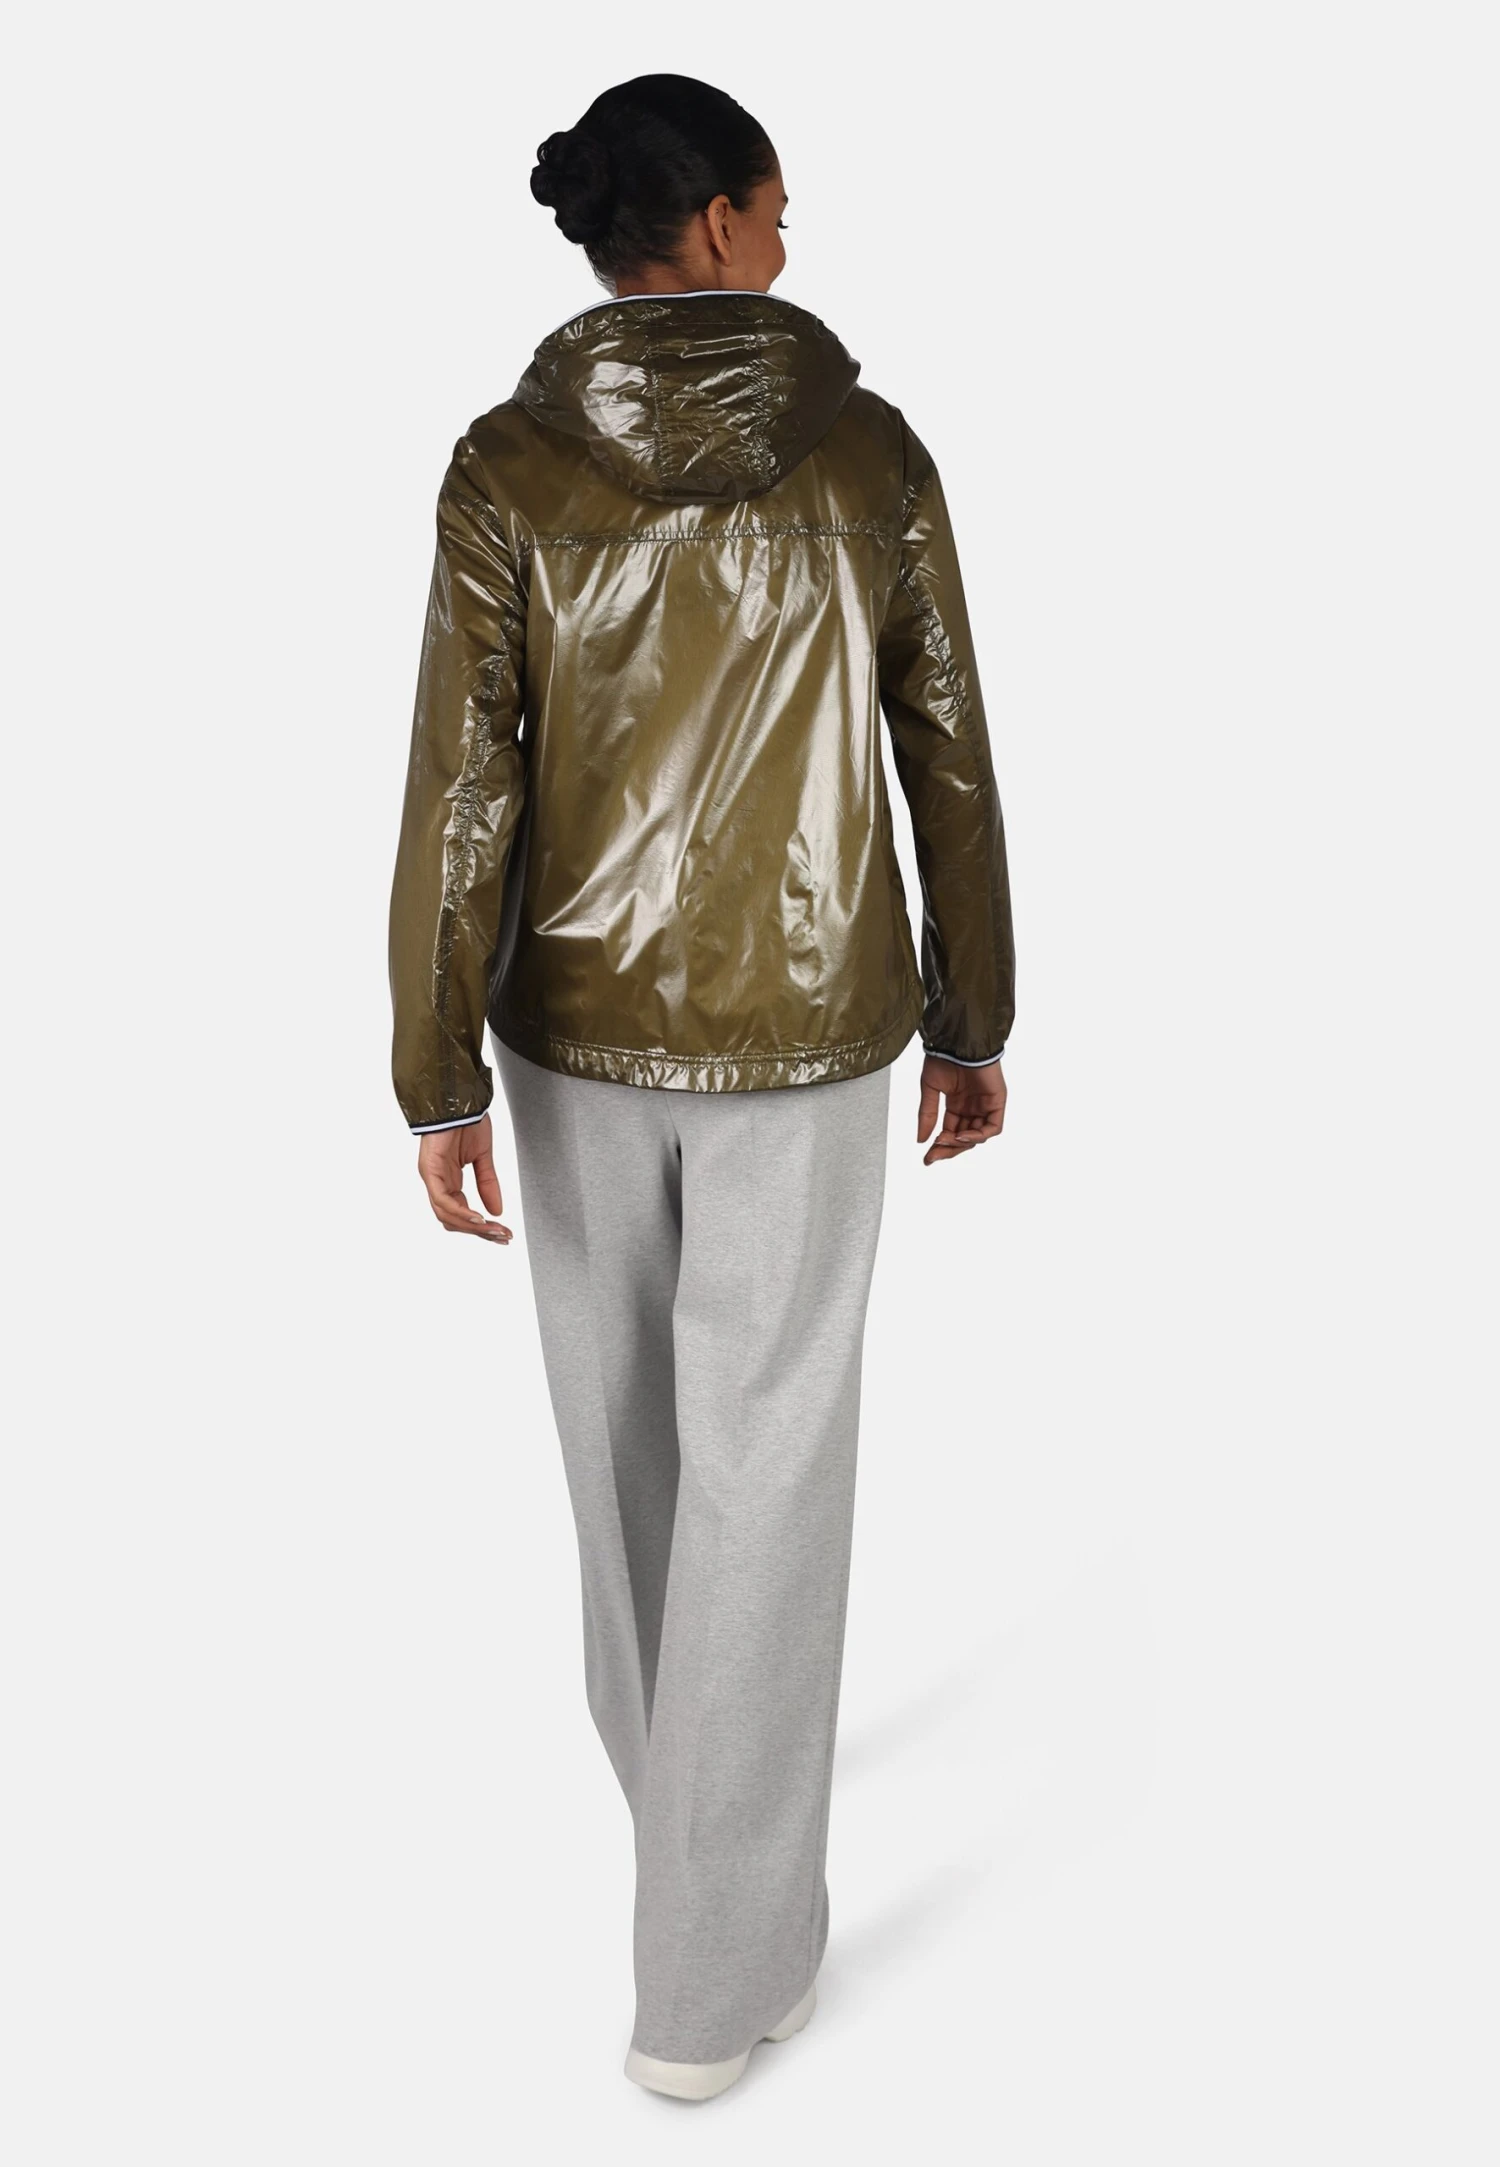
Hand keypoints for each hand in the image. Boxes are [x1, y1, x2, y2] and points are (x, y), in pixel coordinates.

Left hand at [416, 1115, 511, 1242]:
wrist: (460, 1098)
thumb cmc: (467, 1122)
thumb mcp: (483, 1158)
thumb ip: (488, 1184)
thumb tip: (496, 1211)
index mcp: (448, 1181)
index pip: (461, 1214)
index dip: (481, 1227)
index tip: (503, 1233)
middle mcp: (436, 1182)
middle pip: (453, 1220)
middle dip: (479, 1231)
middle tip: (502, 1236)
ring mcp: (431, 1177)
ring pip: (446, 1215)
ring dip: (472, 1226)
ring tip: (493, 1230)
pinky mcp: (430, 1169)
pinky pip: (443, 1200)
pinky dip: (461, 1212)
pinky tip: (478, 1218)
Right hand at [917, 1055, 1006, 1166]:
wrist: (957, 1040)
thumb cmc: (944, 1057)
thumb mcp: (930, 1089)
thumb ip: (928, 1115)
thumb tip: (920, 1139)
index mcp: (957, 1104)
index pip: (950, 1132)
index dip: (940, 1146)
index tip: (927, 1157)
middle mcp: (972, 1107)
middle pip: (964, 1138)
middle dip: (948, 1149)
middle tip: (934, 1155)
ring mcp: (985, 1105)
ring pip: (978, 1136)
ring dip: (961, 1143)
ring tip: (945, 1141)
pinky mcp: (998, 1101)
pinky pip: (993, 1127)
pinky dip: (978, 1136)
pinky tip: (962, 1135)